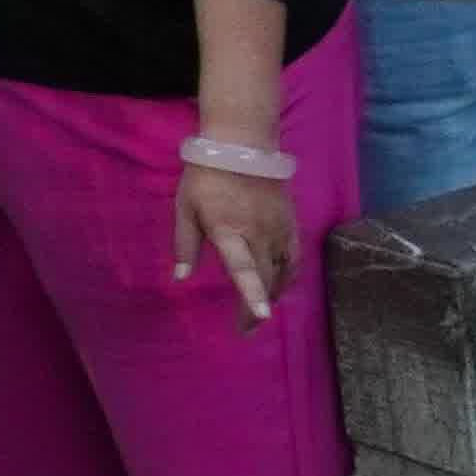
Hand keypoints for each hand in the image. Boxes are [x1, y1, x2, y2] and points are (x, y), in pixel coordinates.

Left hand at [169, 159, 293, 329]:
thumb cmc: (206, 178)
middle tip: (247, 329)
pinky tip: (280, 282)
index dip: (252, 294)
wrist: (242, 146)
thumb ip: (186, 244)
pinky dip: (288, 275)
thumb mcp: (185, 209)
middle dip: (257, 307)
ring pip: (283, 271)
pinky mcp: (291, 223)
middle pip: (266, 278)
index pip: (244, 268)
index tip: (260, 317)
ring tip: (263, 309)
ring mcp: (279, 229)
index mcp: (230, 231)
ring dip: (274, 293)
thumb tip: (182, 276)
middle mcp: (259, 234)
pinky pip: (294, 257)